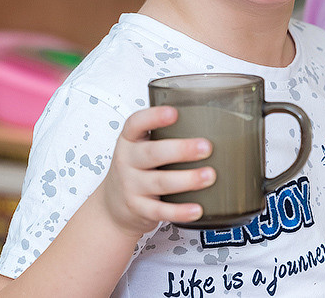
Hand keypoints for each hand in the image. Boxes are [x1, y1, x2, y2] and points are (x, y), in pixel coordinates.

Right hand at [94, 105, 215, 236]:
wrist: (113, 206)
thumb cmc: (136, 170)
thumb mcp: (140, 148)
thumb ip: (164, 136)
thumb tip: (210, 124)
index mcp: (129, 141)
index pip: (136, 123)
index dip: (154, 117)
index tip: (174, 112)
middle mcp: (127, 161)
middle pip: (152, 153)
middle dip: (181, 150)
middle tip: (206, 147)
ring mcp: (131, 186)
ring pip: (160, 182)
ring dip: (187, 179)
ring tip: (209, 175)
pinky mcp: (139, 209)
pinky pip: (160, 211)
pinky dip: (180, 211)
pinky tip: (197, 209)